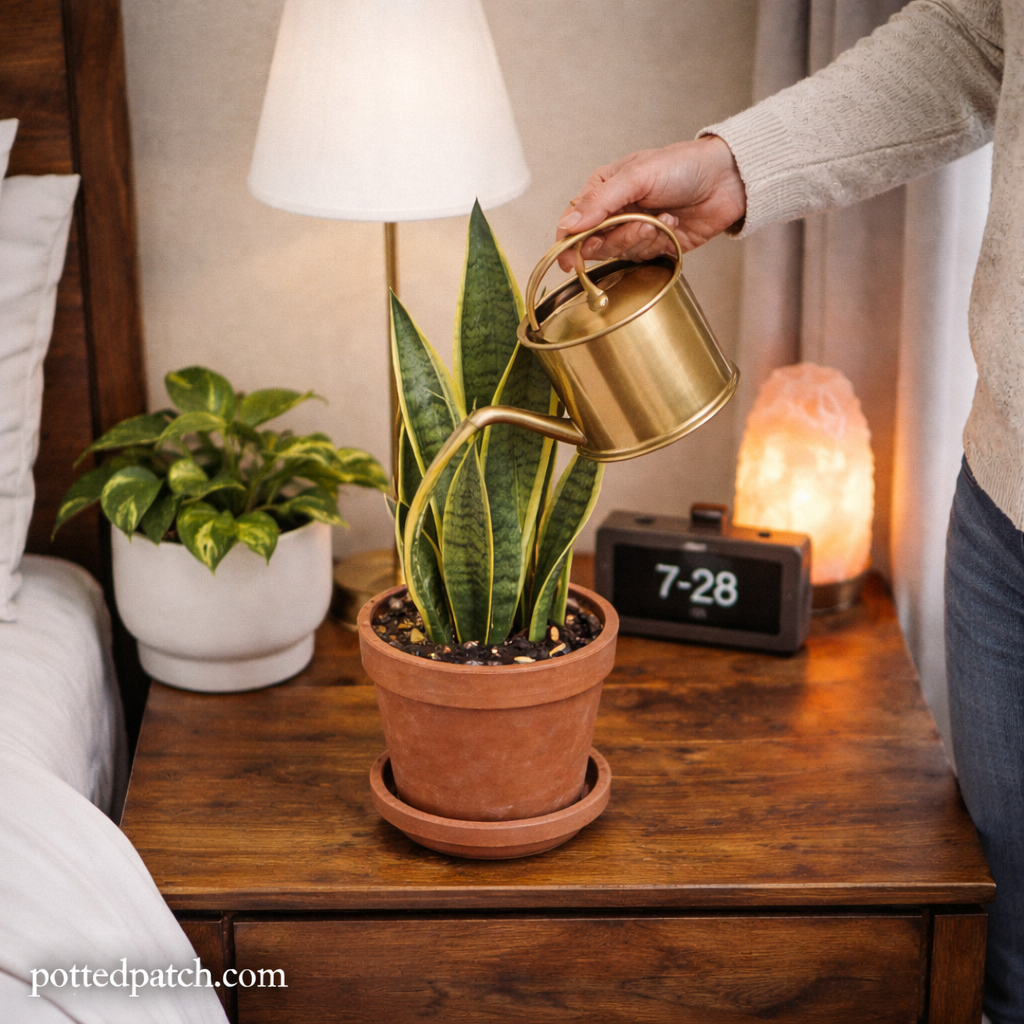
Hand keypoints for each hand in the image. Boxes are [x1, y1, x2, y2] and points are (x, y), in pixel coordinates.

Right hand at [555, 136, 745, 269]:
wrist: (726, 180)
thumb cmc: (682, 166)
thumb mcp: (636, 177)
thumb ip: (599, 203)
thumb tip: (567, 225)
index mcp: (604, 189)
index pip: (574, 222)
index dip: (568, 243)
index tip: (569, 259)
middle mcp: (616, 211)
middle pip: (595, 243)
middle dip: (616, 238)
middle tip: (639, 225)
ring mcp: (635, 229)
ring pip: (619, 252)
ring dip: (641, 238)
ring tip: (662, 219)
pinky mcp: (655, 245)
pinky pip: (642, 257)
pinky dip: (657, 243)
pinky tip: (671, 224)